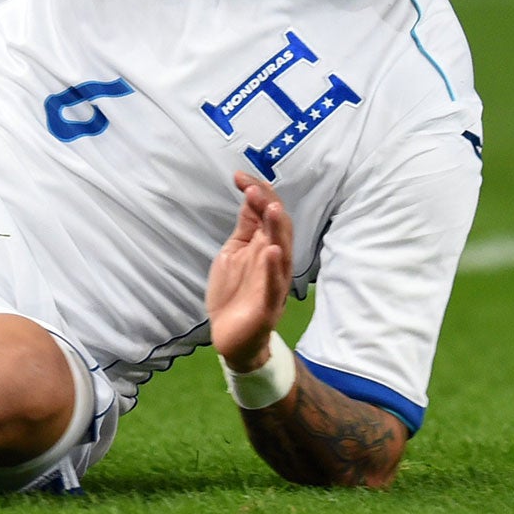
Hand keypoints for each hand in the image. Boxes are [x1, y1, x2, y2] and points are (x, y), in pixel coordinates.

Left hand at [207, 172, 293, 371]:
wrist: (232, 338)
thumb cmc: (234, 293)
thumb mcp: (234, 252)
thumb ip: (245, 227)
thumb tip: (250, 194)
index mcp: (264, 246)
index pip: (266, 214)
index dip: (257, 193)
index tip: (239, 176)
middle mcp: (273, 261)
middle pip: (278, 229)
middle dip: (268, 206)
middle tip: (254, 188)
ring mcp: (273, 283)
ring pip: (281, 253)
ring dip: (277, 230)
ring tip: (272, 209)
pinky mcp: (268, 305)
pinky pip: (273, 285)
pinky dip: (273, 269)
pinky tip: (272, 252)